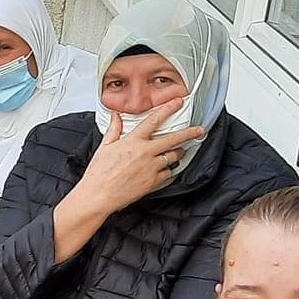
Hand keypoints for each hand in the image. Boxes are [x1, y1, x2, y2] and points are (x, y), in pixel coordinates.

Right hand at [74, 104, 200, 214]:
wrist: (99, 195)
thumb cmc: (99, 173)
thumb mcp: (105, 147)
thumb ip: (114, 129)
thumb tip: (115, 116)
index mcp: (133, 141)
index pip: (154, 120)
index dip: (168, 109)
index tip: (178, 103)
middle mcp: (145, 152)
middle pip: (173, 139)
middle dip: (189, 133)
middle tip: (199, 130)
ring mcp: (151, 167)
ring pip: (173, 156)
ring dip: (179, 153)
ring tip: (180, 151)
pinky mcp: (153, 181)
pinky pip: (168, 173)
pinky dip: (168, 170)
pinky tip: (166, 168)